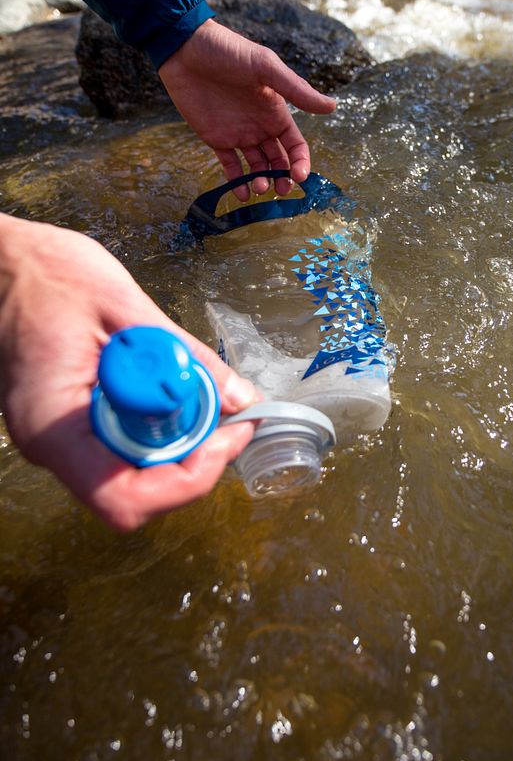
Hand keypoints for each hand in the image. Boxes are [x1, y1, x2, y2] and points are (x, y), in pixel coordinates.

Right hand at [0, 216, 258, 531]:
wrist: (3, 262)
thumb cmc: (44, 274)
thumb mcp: (126, 307)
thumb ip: (185, 357)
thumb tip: (240, 399)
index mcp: (54, 426)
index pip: (125, 498)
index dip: (187, 480)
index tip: (227, 436)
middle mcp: (52, 447)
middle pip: (137, 494)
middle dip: (192, 459)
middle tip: (230, 415)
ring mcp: (60, 440)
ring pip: (134, 475)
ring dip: (179, 443)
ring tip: (201, 394)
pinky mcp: (72, 426)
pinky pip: (123, 447)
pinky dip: (159, 426)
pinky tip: (173, 390)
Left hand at [159, 19, 336, 200]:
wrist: (185, 48)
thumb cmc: (228, 52)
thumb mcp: (266, 67)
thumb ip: (297, 91)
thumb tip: (332, 106)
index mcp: (275, 111)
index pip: (295, 145)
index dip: (300, 162)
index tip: (299, 176)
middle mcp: (260, 125)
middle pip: (278, 160)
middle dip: (282, 178)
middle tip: (280, 189)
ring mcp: (238, 133)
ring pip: (256, 167)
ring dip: (261, 181)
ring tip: (259, 188)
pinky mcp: (216, 138)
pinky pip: (230, 165)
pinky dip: (236, 181)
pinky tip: (241, 192)